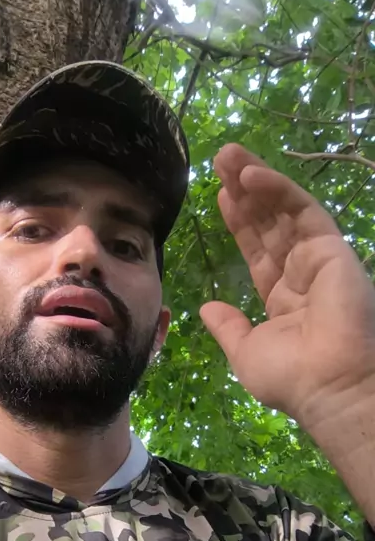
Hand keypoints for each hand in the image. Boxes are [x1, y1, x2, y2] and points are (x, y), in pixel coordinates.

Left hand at [200, 144, 374, 430]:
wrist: (326, 385)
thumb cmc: (289, 376)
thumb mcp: (246, 352)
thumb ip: (228, 327)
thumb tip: (206, 308)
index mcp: (283, 299)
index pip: (259, 252)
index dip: (240, 224)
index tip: (220, 198)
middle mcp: (301, 274)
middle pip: (270, 224)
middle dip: (244, 193)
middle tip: (219, 161)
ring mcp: (318, 259)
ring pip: (284, 210)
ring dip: (255, 180)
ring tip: (226, 155)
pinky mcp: (332, 248)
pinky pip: (302, 211)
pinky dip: (277, 189)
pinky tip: (250, 175)